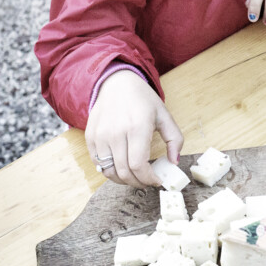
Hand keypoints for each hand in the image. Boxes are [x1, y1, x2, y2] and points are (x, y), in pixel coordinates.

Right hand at [85, 71, 182, 187]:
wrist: (116, 82)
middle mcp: (115, 133)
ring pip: (109, 172)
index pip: (139, 165)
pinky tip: (121, 168)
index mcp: (137, 127)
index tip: (157, 181)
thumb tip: (174, 162)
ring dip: (123, 180)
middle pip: (124, 172)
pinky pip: (98, 163)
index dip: (149, 179)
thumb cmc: (142, 99)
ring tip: (135, 177)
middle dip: (138, 183)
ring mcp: (100, 136)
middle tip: (147, 182)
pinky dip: (110, 171)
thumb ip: (174, 139)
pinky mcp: (90, 137)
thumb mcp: (164, 115)